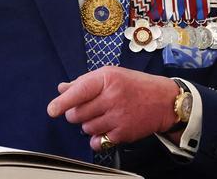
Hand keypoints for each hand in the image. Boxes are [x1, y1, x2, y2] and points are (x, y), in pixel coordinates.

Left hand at [47, 66, 179, 150]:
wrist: (164, 101)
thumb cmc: (136, 85)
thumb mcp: (112, 75)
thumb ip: (85, 82)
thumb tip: (62, 89)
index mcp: (107, 79)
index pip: (79, 91)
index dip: (62, 103)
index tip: (52, 110)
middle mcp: (112, 97)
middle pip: (77, 113)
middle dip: (76, 113)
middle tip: (88, 109)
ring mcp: (117, 117)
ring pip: (86, 128)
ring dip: (88, 125)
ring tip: (102, 116)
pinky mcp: (122, 133)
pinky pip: (97, 141)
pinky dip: (96, 138)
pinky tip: (105, 128)